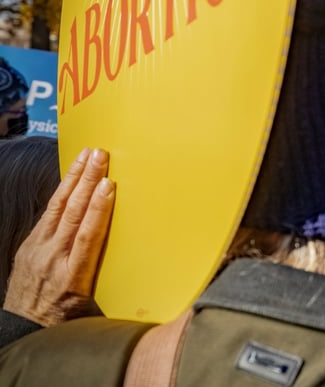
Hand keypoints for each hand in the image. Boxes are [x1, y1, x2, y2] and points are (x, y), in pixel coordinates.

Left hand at [3, 148, 114, 325]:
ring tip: (86, 156)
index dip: (98, 208)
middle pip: (72, 213)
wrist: (20, 329)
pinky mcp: (28, 245)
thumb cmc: (62, 321)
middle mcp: (52, 259)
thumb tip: (144, 268)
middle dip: (87, 181)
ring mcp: (36, 250)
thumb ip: (110, 283)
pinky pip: (47, 214)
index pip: (87, 235)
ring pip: (57, 208)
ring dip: (73, 179)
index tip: (109, 185)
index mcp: (71, 277)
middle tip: (99, 156)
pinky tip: (71, 179)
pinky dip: (61, 193)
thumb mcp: (90, 309)